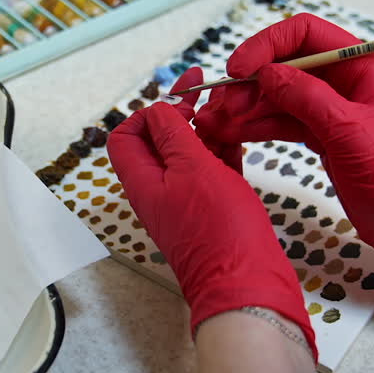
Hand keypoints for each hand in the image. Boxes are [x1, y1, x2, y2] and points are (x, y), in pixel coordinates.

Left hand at [108, 68, 315, 356]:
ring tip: (228, 106)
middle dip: (180, 111)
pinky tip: (239, 133)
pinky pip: (213, 170)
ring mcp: (188, 201)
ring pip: (190, 153)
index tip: (175, 99)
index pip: (126, 137)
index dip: (146, 113)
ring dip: (205, 127)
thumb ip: (173, 134)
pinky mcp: (214, 209)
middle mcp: (160, 191)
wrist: (247, 286)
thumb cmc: (219, 233)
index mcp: (143, 181)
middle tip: (204, 85)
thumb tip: (158, 110)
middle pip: (160, 141)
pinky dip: (223, 149)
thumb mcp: (192, 169)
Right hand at [194, 13, 373, 300]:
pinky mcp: (323, 135)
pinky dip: (256, 125)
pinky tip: (232, 132)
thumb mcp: (351, 134)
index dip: (267, 45)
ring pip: (278, 94)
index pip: (305, 34)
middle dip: (250, 81)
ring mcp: (333, 109)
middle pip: (285, 64)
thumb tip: (267, 73)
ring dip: (246, 106)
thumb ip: (307, 98)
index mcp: (363, 67)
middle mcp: (346, 81)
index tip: (239, 67)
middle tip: (223, 104)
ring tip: (216, 122)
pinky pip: (281, 120)